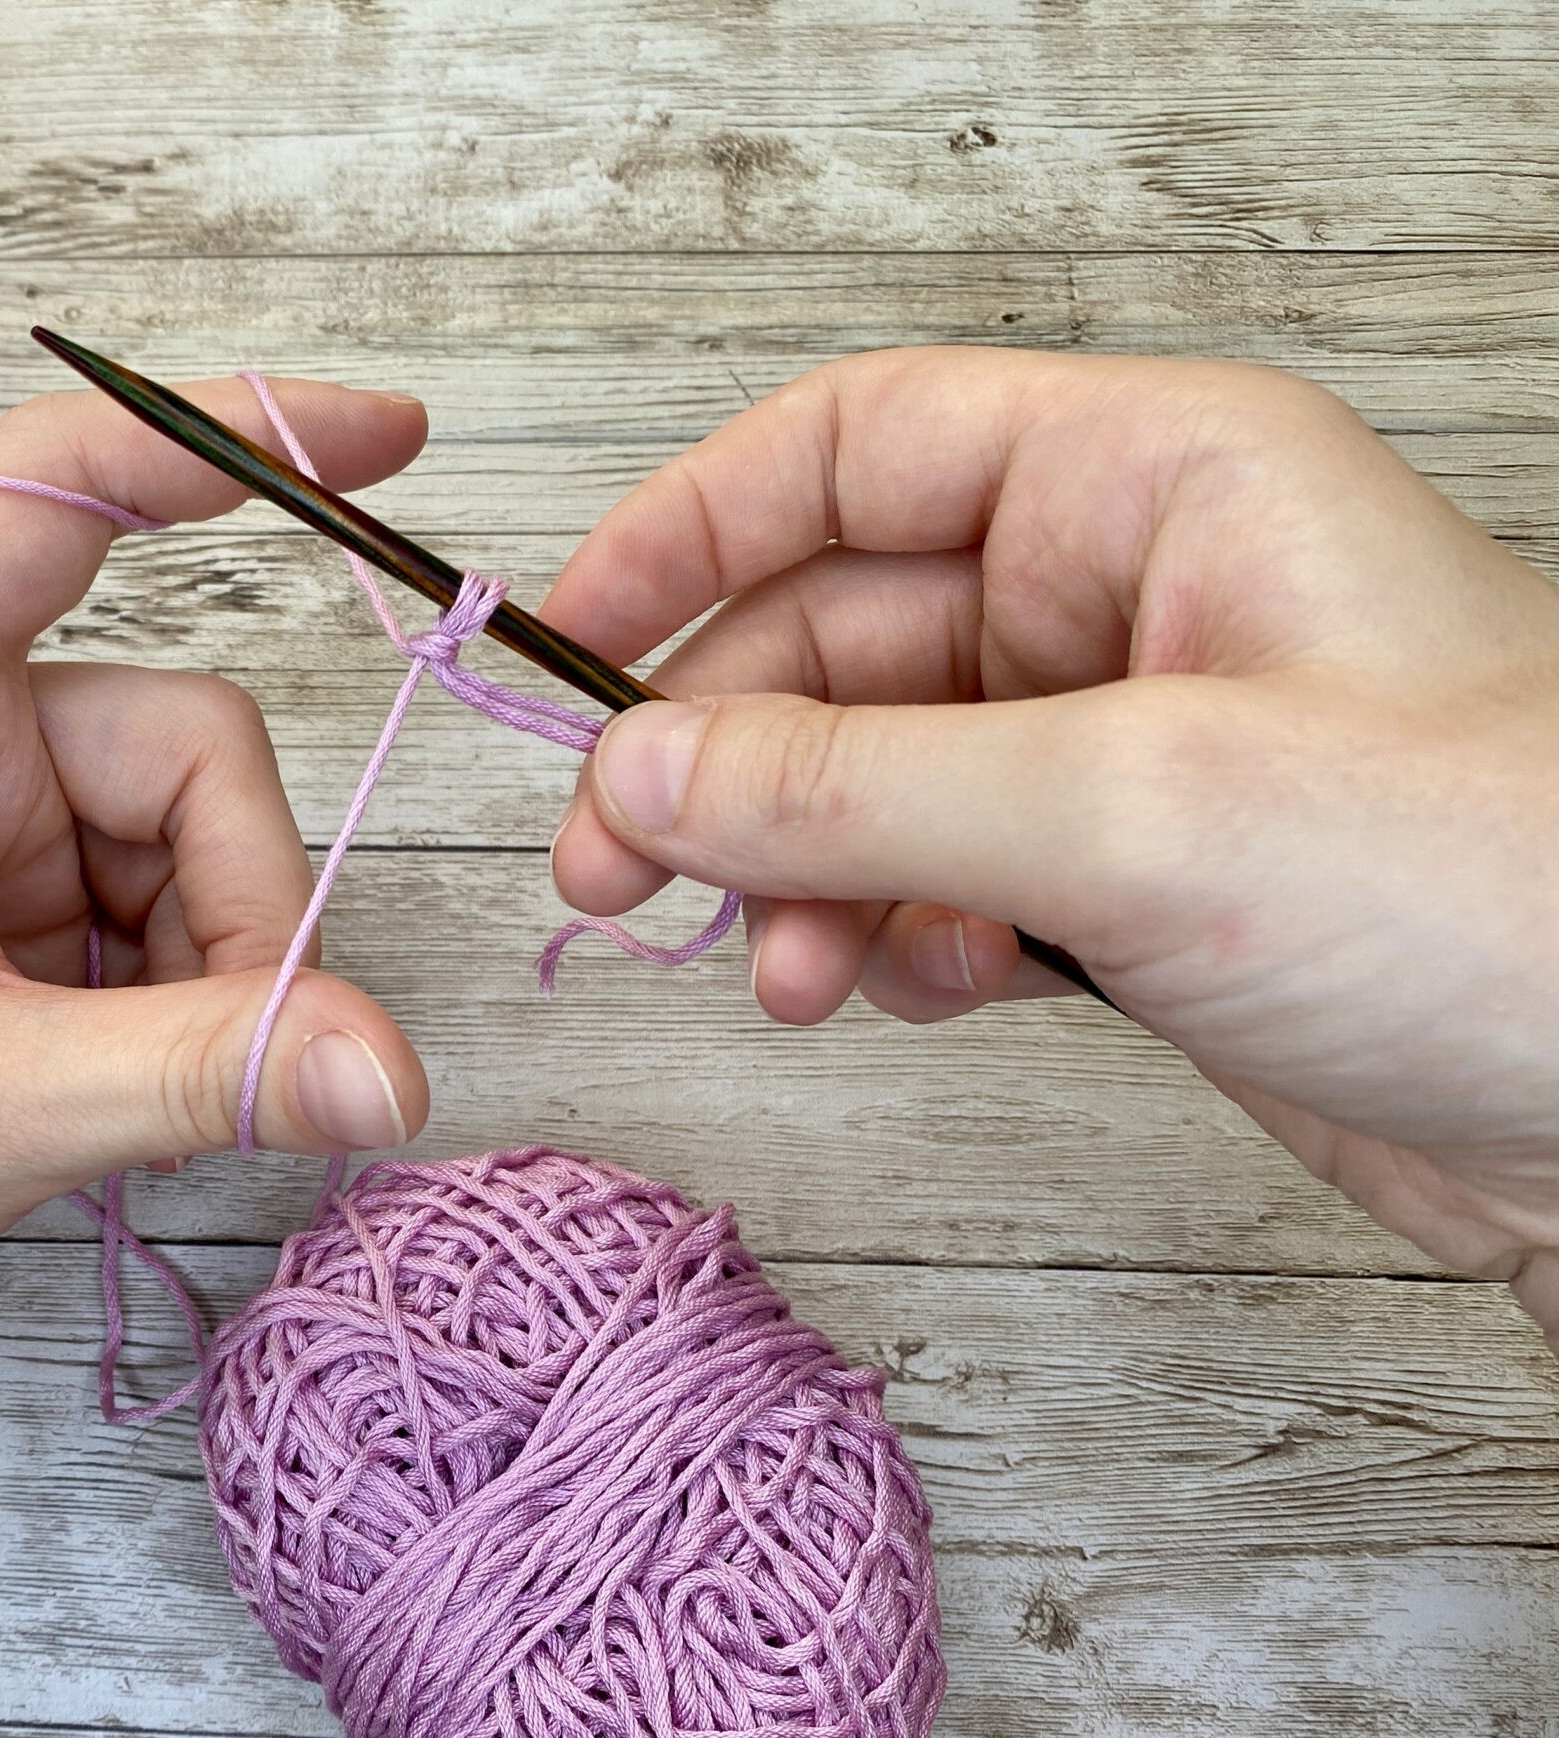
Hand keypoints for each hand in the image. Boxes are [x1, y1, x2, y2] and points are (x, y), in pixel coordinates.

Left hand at [0, 377, 434, 1365]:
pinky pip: (161, 906)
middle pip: (187, 738)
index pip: (55, 487)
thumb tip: (400, 1072)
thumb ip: (202, 1071)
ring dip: (210, 969)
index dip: (223, 438)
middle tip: (227, 1056)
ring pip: (192, 835)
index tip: (384, 443)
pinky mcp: (0, 896)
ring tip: (127, 1092)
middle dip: (238, 907)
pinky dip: (179, 996)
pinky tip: (114, 1083)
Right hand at [542, 349, 1558, 1322]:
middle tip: (611, 876)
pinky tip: (915, 992)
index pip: (857, 448)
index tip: (569, 646)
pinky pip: (936, 875)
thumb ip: (855, 788)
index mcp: (1150, 482)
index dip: (692, 531)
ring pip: (870, 773)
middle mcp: (1128, 592)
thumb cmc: (1502, 895)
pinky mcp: (1132, 876)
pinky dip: (889, 935)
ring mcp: (1126, 741)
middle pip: (835, 633)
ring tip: (784, 971)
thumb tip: (637, 775)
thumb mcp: (1132, 814)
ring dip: (795, 871)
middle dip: (718, 760)